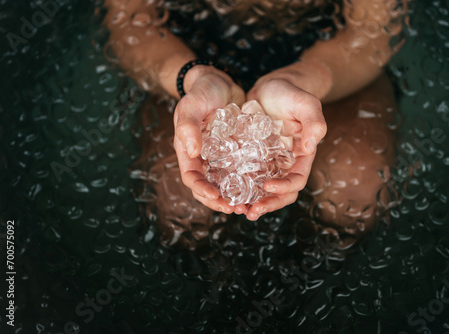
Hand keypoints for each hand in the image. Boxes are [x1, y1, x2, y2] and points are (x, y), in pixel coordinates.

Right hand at [173, 66, 246, 214]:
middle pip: (208, 188)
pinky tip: (261, 188)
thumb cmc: (201, 91)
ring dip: (235, 196)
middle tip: (237, 209)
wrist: (219, 81)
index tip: (217, 198)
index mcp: (188, 151)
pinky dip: (248, 182)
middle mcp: (203, 158)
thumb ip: (188, 126)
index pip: (192, 178)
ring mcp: (220, 157)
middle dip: (220, 201)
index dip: (202, 191)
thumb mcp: (191, 105)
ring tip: (249, 206)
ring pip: (225, 184)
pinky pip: (240, 171)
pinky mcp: (235, 152)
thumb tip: (192, 152)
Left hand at [245, 77, 326, 220]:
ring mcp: (268, 162)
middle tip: (251, 211)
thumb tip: (311, 147)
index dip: (285, 188)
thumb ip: (314, 123)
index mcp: (301, 156)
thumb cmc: (291, 93)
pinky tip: (224, 191)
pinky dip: (238, 186)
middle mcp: (285, 164)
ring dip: (251, 201)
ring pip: (261, 189)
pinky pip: (245, 176)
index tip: (269, 187)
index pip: (296, 180)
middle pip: (279, 192)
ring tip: (237, 209)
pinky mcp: (251, 157)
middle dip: (267, 204)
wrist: (271, 86)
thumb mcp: (306, 103)